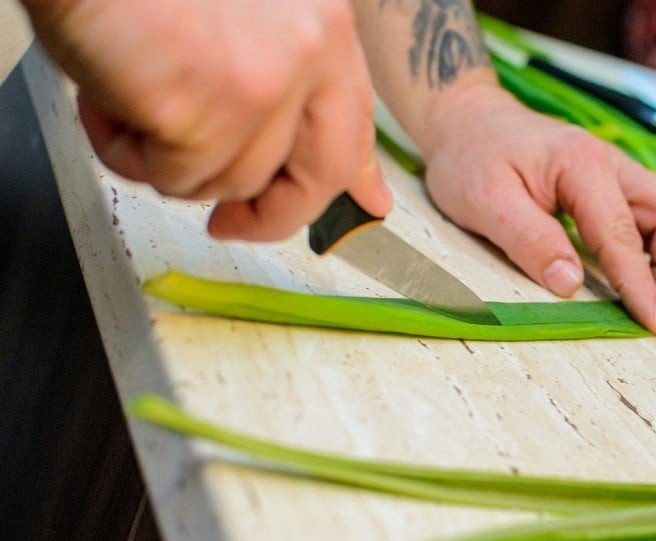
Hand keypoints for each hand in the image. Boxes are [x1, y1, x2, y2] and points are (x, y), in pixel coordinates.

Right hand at [23, 0, 391, 239]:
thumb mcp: (244, 22)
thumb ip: (285, 84)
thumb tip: (330, 165)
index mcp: (323, 21)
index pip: (357, 116)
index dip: (356, 171)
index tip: (368, 202)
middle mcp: (310, 49)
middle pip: (319, 175)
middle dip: (272, 216)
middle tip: (228, 225)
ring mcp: (264, 82)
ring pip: (233, 180)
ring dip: (171, 160)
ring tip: (130, 97)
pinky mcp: (207, 113)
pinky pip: (175, 178)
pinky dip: (129, 153)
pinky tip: (109, 99)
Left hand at [420, 84, 655, 333]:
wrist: (464, 121)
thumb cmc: (470, 158)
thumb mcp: (486, 202)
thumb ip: (530, 241)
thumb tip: (570, 284)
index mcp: (582, 164)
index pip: (622, 234)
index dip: (640, 283)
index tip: (652, 323)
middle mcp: (609, 162)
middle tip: (653, 308)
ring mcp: (612, 169)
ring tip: (646, 294)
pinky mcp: (606, 181)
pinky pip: (644, 213)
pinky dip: (648, 245)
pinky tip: (629, 271)